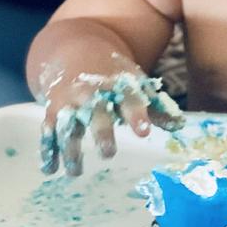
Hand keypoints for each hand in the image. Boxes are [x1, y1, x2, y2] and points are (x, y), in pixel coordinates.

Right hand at [39, 65, 184, 175]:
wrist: (77, 53)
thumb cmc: (115, 76)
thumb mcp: (137, 84)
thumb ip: (157, 106)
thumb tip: (179, 126)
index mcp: (117, 85)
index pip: (130, 98)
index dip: (137, 114)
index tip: (143, 132)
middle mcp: (90, 93)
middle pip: (95, 112)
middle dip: (101, 132)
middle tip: (108, 153)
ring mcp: (68, 103)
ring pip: (67, 125)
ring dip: (70, 148)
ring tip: (76, 173)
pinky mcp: (52, 112)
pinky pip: (48, 132)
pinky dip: (47, 150)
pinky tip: (50, 170)